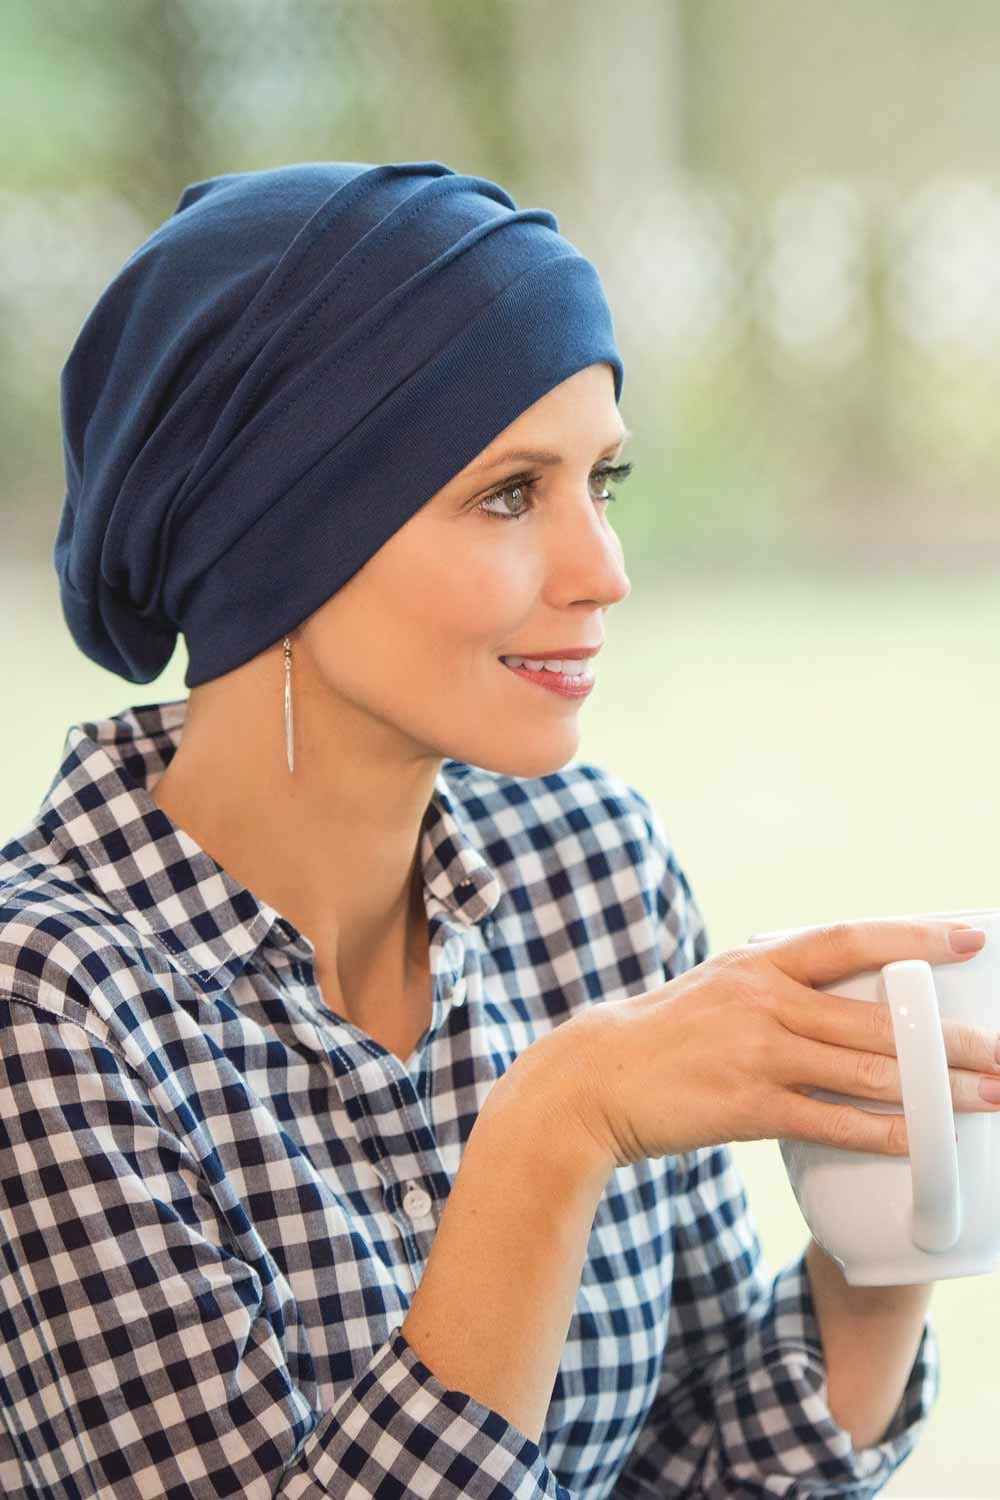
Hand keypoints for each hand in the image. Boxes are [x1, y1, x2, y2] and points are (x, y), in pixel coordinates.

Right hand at [558, 918, 999, 1169]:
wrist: (595, 1078)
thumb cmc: (662, 1036)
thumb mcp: (717, 987)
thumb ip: (775, 987)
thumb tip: (839, 995)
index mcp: (759, 962)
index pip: (850, 940)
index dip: (914, 939)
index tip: (970, 940)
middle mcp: (764, 999)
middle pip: (877, 1016)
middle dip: (950, 1038)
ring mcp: (757, 1052)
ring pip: (867, 1069)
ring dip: (936, 1089)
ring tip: (990, 1098)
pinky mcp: (748, 1105)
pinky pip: (832, 1120)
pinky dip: (883, 1132)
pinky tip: (922, 1142)